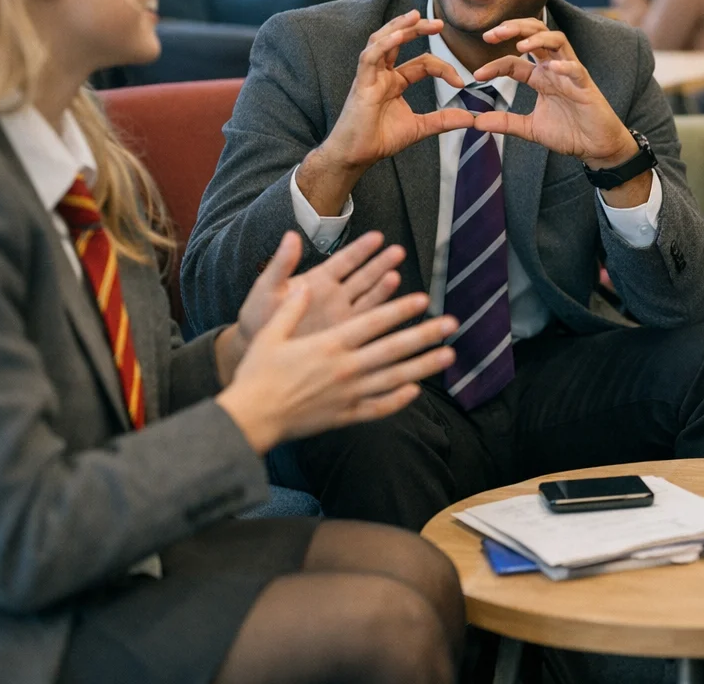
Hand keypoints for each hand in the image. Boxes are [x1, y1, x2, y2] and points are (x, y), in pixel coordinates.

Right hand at [216, 288, 456, 454]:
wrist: (251, 418)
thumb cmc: (257, 374)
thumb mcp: (270, 334)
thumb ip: (292, 308)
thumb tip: (305, 285)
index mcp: (330, 345)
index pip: (373, 322)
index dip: (400, 309)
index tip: (423, 299)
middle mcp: (345, 368)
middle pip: (393, 348)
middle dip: (425, 335)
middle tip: (452, 325)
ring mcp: (348, 394)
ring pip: (395, 378)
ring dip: (424, 366)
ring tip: (449, 356)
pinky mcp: (345, 416)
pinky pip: (378, 408)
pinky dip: (398, 400)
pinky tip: (416, 391)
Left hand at [225, 230, 405, 382]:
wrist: (256, 348)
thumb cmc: (259, 317)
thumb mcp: (267, 287)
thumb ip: (281, 263)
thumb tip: (291, 236)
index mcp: (318, 279)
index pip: (345, 260)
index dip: (361, 249)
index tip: (377, 237)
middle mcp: (335, 294)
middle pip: (364, 275)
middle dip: (381, 263)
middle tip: (397, 252)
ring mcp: (343, 314)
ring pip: (370, 296)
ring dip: (384, 286)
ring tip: (395, 276)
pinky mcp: (347, 334)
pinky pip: (368, 321)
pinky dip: (381, 314)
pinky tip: (393, 308)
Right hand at [299, 10, 471, 214]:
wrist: (356, 156)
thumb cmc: (380, 139)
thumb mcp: (420, 128)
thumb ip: (443, 120)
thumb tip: (472, 119)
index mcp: (395, 81)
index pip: (423, 63)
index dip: (444, 68)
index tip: (461, 82)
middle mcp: (382, 74)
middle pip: (398, 41)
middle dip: (418, 28)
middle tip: (439, 22)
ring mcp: (370, 76)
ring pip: (382, 41)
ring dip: (399, 27)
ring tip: (417, 17)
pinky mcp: (361, 84)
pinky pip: (370, 57)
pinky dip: (384, 44)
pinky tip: (398, 35)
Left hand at [470, 19, 634, 163]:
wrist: (596, 147)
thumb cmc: (569, 133)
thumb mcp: (530, 128)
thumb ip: (506, 122)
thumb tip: (477, 122)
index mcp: (540, 77)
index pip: (513, 61)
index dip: (494, 64)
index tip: (477, 74)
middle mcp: (554, 69)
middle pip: (535, 34)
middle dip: (514, 28)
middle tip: (491, 34)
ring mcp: (571, 75)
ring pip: (557, 41)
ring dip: (538, 38)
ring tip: (520, 45)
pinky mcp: (586, 86)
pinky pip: (576, 69)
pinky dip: (565, 66)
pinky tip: (552, 67)